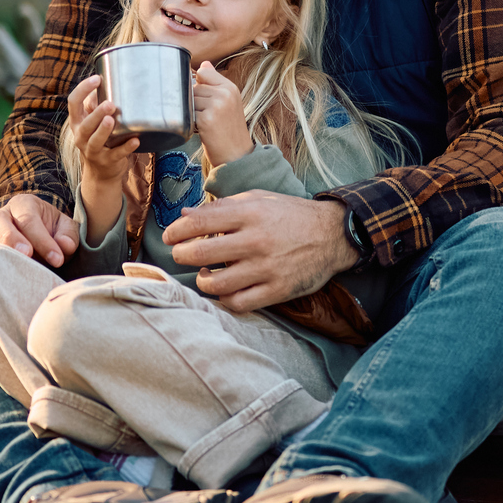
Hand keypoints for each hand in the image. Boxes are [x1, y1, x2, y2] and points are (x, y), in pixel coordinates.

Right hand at [0, 192, 79, 267]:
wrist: (38, 241)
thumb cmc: (53, 234)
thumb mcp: (66, 230)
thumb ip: (68, 236)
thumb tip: (64, 246)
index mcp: (23, 204)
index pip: (29, 219)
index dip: (43, 240)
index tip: (58, 260)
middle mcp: (0, 216)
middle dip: (12, 239)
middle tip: (27, 255)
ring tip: (7, 269)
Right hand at [66, 74, 139, 229]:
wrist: (101, 173)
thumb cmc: (99, 139)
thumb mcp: (93, 122)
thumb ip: (97, 103)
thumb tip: (106, 76)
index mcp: (77, 122)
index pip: (73, 103)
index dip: (83, 89)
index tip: (97, 78)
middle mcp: (81, 137)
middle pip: (84, 124)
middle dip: (96, 114)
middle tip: (110, 104)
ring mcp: (92, 151)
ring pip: (95, 140)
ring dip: (104, 130)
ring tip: (112, 120)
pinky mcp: (107, 162)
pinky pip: (116, 154)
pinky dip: (126, 147)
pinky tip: (136, 140)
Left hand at [160, 191, 356, 312]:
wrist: (333, 235)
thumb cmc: (290, 215)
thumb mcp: (258, 199)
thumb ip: (222, 207)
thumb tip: (186, 215)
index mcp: (250, 213)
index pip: (200, 222)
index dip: (176, 231)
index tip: (170, 236)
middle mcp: (256, 241)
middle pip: (201, 254)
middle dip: (181, 255)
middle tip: (180, 255)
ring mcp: (267, 268)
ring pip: (216, 284)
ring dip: (202, 281)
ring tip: (203, 275)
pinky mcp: (278, 290)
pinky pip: (240, 303)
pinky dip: (225, 299)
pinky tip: (224, 291)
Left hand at [192, 61, 254, 165]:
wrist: (237, 156)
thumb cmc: (230, 130)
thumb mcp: (229, 102)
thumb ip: (215, 83)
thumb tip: (204, 64)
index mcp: (231, 88)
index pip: (204, 72)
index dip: (198, 84)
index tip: (203, 97)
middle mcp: (225, 94)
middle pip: (194, 86)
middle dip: (194, 101)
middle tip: (206, 116)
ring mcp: (216, 106)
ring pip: (189, 99)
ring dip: (192, 111)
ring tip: (205, 123)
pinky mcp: (206, 119)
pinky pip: (188, 113)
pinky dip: (190, 122)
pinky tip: (202, 130)